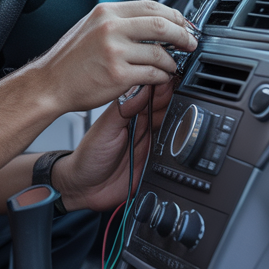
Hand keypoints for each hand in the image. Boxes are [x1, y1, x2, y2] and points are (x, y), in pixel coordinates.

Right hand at [29, 1, 195, 114]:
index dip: (174, 15)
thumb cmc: (69, 60)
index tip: (183, 25)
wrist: (50, 84)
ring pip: (160, 52)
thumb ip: (118, 21)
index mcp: (106, 13)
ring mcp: (115, 52)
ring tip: (171, 65)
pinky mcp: (118, 75)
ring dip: (172, 61)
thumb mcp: (90, 27)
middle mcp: (111, 28)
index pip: (151, 6)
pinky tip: (160, 77)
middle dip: (183, 35)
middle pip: (162, 25)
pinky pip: (152, 74)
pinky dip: (162, 76)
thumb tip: (152, 22)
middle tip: (190, 43)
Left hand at [52, 82, 173, 211]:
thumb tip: (143, 87)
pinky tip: (182, 139)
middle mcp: (143, 126)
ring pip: (174, 127)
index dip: (162, 85)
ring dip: (180, 120)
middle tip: (177, 96)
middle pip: (167, 108)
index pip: (151, 94)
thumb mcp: (105, 128)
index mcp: (130, 113)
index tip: (168, 79)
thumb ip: (124, 108)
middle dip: (175, 100)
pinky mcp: (157, 162)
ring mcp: (151, 143)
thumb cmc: (89, 156)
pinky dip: (180, 145)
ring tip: (180, 114)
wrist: (87, 189)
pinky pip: (175, 151)